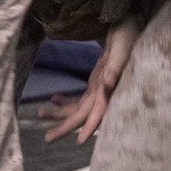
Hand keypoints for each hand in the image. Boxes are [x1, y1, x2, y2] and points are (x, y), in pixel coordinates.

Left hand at [42, 17, 141, 144]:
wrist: (131, 29)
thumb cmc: (129, 38)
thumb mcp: (122, 51)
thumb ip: (115, 68)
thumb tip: (107, 84)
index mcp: (110, 89)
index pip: (99, 112)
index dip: (90, 126)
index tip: (79, 141)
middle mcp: (103, 94)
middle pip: (82, 115)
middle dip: (65, 127)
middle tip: (46, 139)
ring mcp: (98, 91)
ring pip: (77, 108)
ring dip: (60, 113)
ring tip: (40, 115)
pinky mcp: (94, 85)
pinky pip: (79, 98)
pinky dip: (66, 100)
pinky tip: (53, 99)